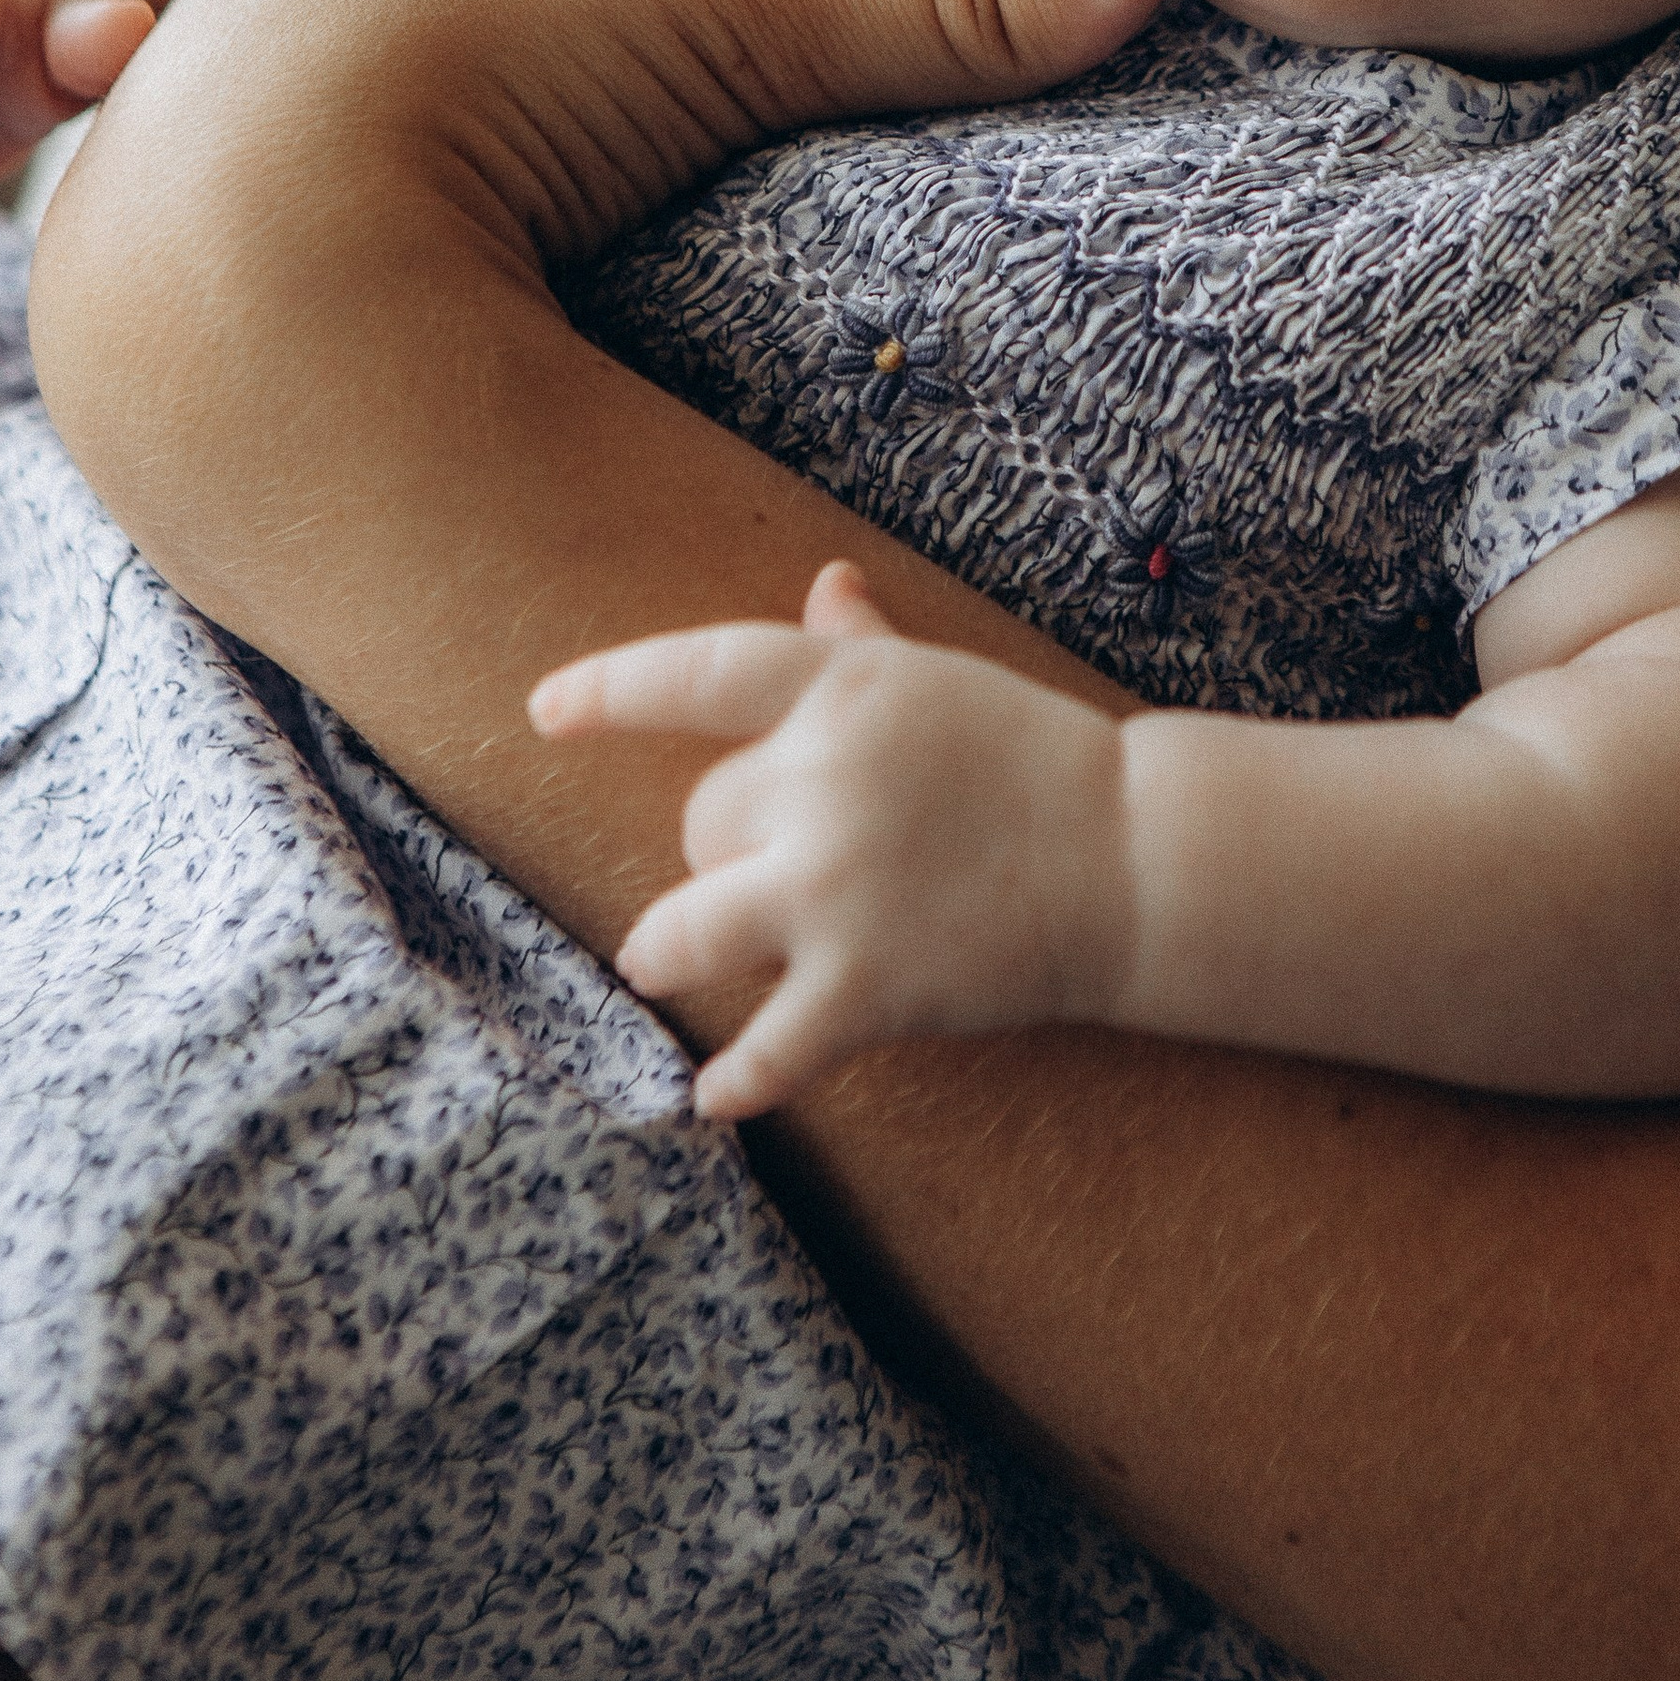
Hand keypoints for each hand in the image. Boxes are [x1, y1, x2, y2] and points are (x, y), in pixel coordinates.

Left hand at [533, 562, 1132, 1118]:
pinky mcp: (865, 984)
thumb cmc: (1034, 758)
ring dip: (667, 949)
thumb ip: (860, 644)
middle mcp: (822, 779)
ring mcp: (837, 887)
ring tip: (658, 962)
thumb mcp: (940, 684)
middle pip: (700, 821)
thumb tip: (823, 583)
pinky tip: (712, 1097)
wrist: (1134, 855)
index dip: (611, 691)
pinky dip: (737, 1079)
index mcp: (839, 689)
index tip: (545, 713)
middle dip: (723, 849)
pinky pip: (767, 1047)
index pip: (695, 673)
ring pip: (688, 928)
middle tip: (771, 868)